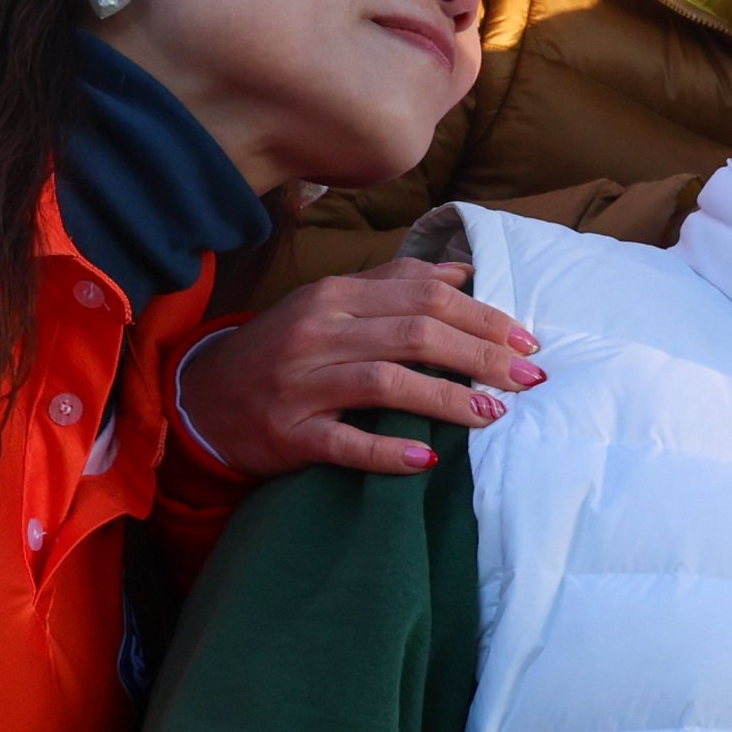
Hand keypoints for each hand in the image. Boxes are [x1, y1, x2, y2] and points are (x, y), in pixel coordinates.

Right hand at [173, 258, 542, 478]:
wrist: (202, 399)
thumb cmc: (284, 348)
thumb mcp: (332, 304)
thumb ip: (395, 284)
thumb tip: (463, 272)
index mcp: (335, 297)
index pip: (424, 296)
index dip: (483, 317)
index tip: (527, 339)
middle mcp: (318, 333)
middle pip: (414, 334)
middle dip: (481, 355)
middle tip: (529, 378)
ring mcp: (300, 384)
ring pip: (385, 382)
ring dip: (447, 399)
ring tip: (493, 414)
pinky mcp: (287, 433)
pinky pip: (345, 443)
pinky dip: (389, 451)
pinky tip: (429, 459)